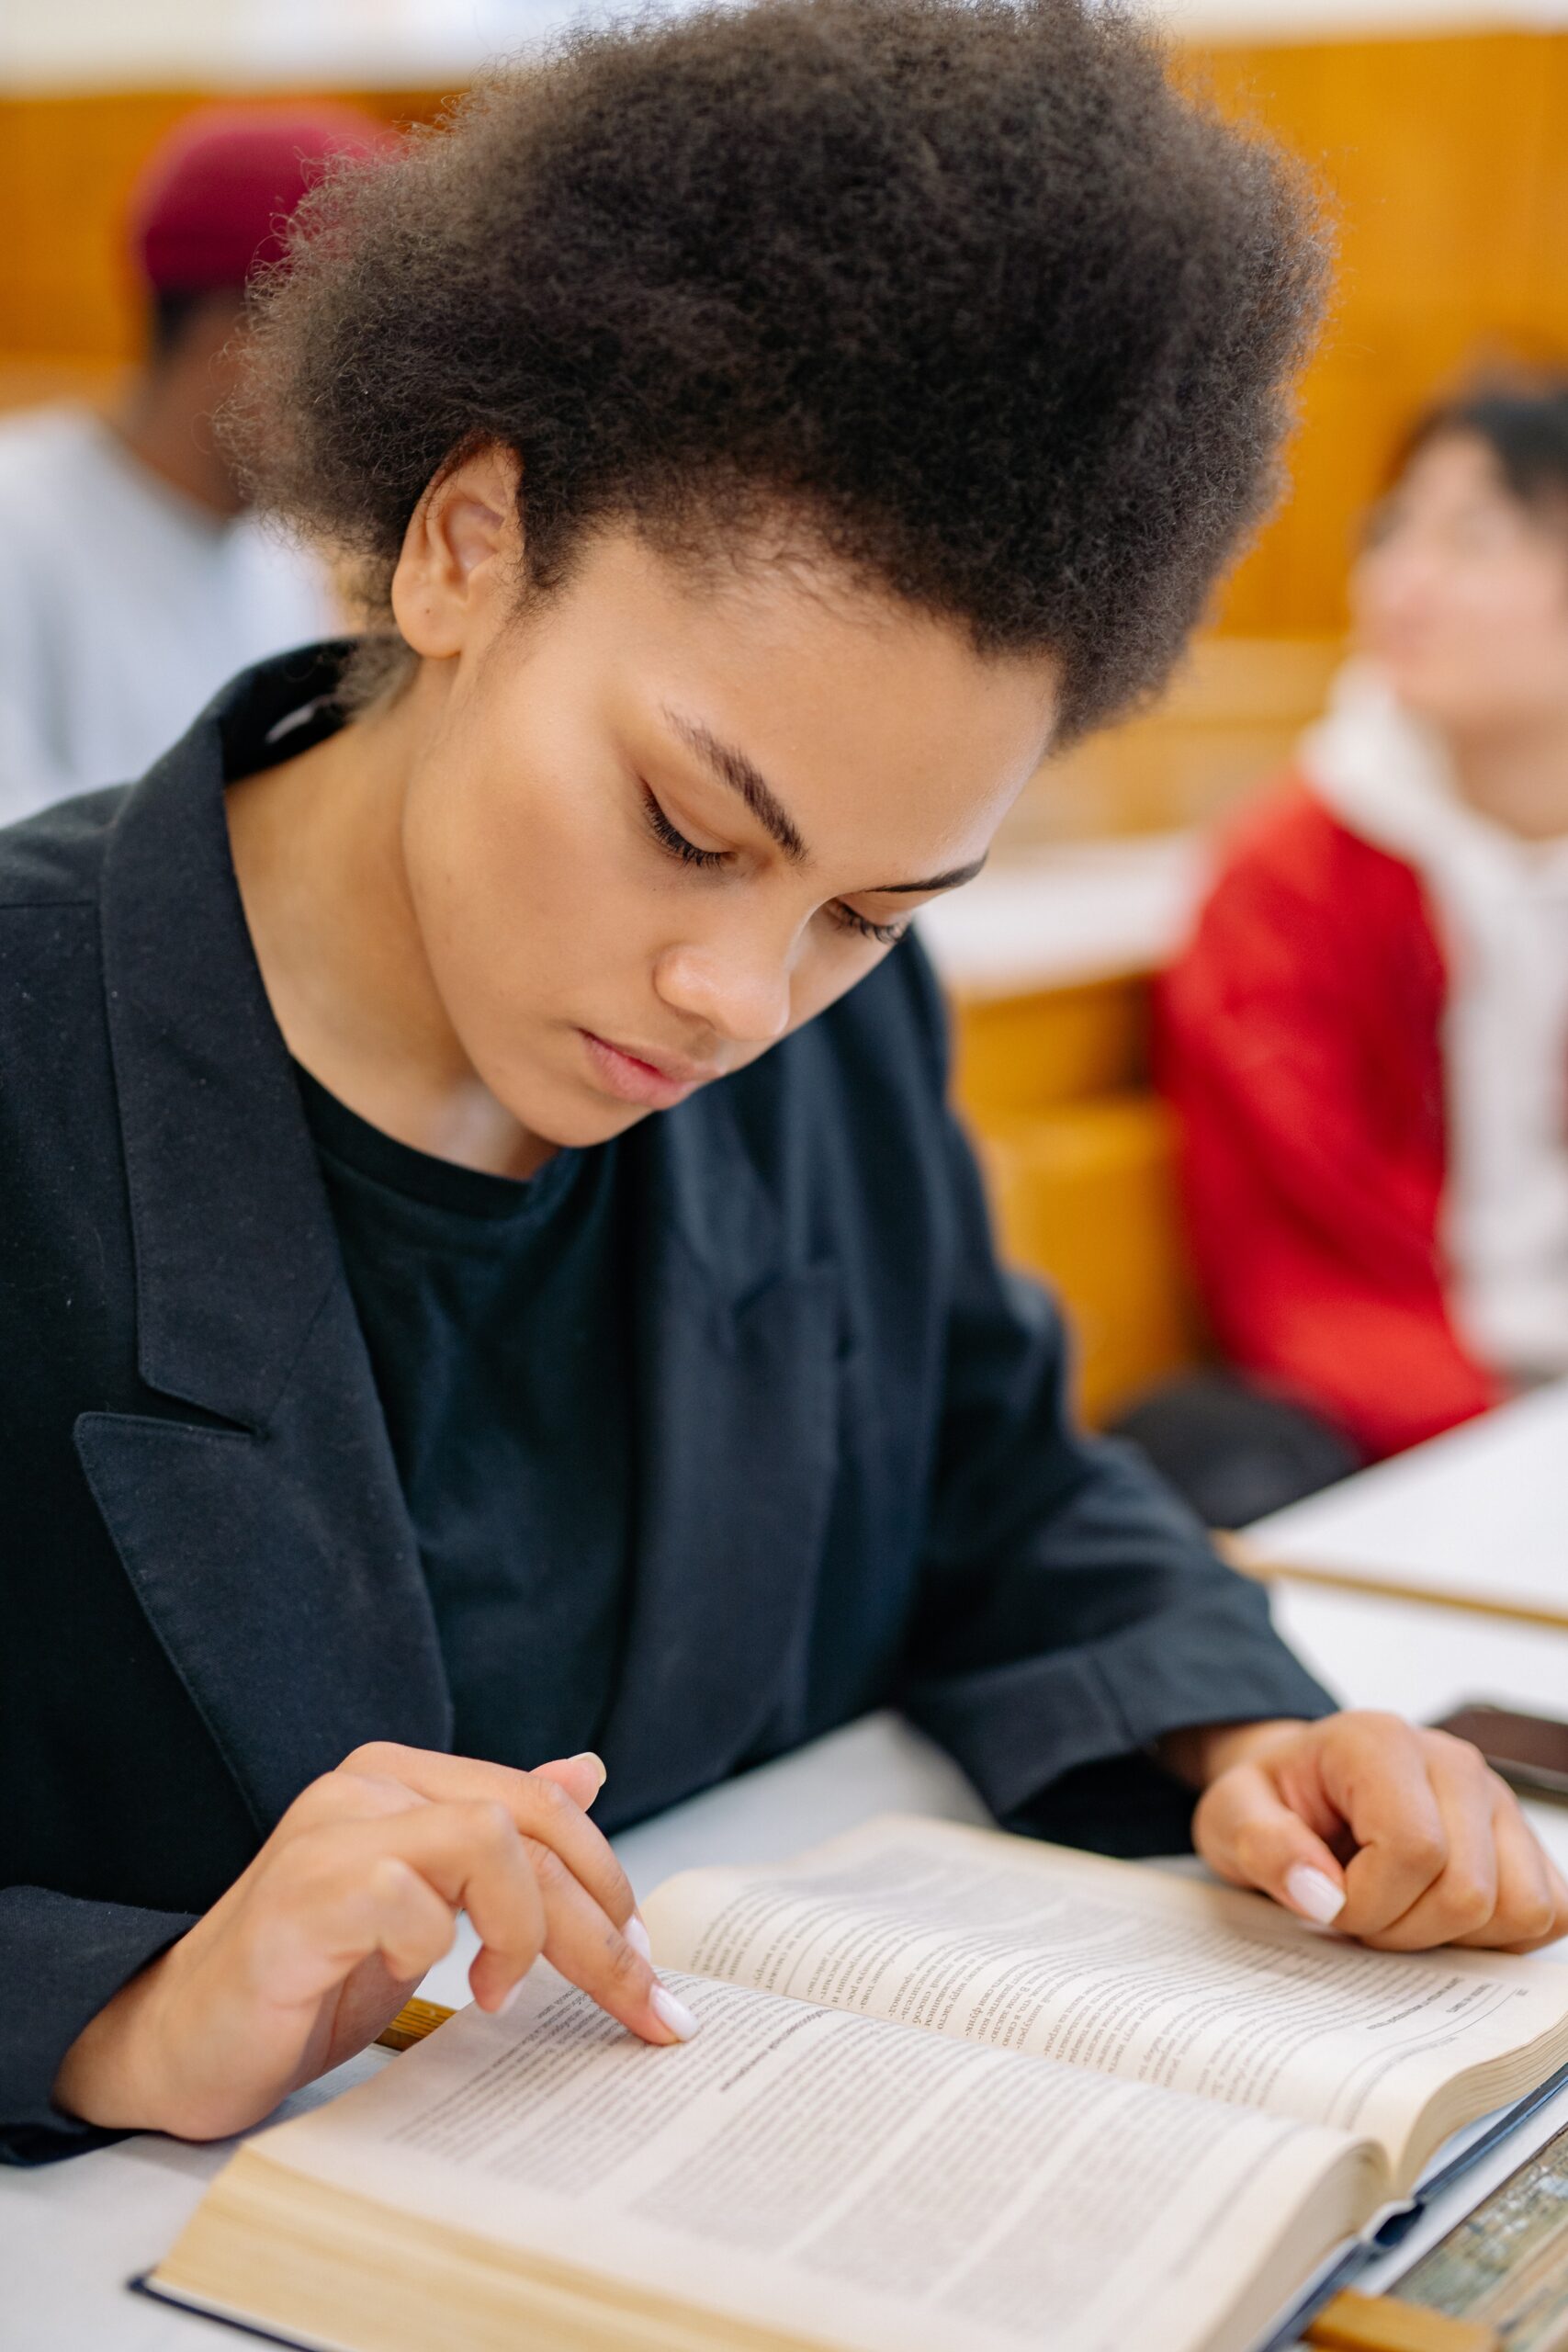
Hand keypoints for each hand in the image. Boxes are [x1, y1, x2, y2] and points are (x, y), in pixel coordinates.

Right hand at [54, 1744, 694, 2141]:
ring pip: (488, 1839)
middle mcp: (369, 1784)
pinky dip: (433, 1944)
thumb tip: (586, 1774)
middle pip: (530, 1825)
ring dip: (526, 1930)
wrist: (179, 2043)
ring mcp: (330, 1832)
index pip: (542, 1805)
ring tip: (501, 1992)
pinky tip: (415, 1980)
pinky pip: (407, 1896)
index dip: (608, 1882)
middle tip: (635, 2005)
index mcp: (404, 1777)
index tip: (645, 1969)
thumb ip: (500, 1843)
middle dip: (600, 1925)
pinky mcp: (299, 1896)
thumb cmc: (307, 1979)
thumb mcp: (429, 1910)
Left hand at [1175, 1712, 1567, 1951]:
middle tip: (1355, 1910)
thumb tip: (1320, 1893)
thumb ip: (1261, 1845)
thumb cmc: (1274, 1800)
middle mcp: (1454, 1763)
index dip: (1368, 1901)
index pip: (1414, 1849)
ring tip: (1396, 1909)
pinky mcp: (1525, 1841)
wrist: (1304, 1785)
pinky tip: (1437, 1917)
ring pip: (1520, 1909)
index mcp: (1381, 1742)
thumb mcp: (1229, 1814)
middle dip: (1402, 1929)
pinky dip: (1497, 1938)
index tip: (1326, 1901)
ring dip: (1450, 1937)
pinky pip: (1549, 1915)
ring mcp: (1499, 1802)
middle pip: (1469, 1891)